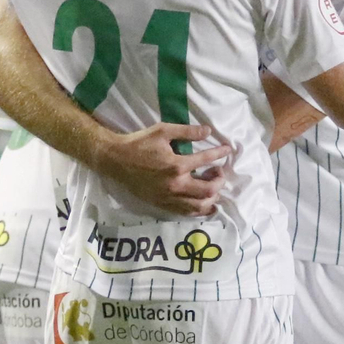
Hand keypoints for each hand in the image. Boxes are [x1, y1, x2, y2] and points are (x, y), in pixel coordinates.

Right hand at [90, 123, 235, 217]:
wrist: (116, 160)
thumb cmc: (139, 143)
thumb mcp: (163, 131)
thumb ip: (187, 131)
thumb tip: (208, 131)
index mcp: (177, 165)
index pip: (207, 160)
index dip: (220, 153)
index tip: (228, 149)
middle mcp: (175, 185)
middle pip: (209, 190)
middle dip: (219, 180)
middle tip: (218, 172)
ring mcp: (169, 197)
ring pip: (199, 206)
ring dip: (212, 197)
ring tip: (212, 187)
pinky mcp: (162, 204)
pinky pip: (186, 212)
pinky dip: (198, 209)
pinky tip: (203, 202)